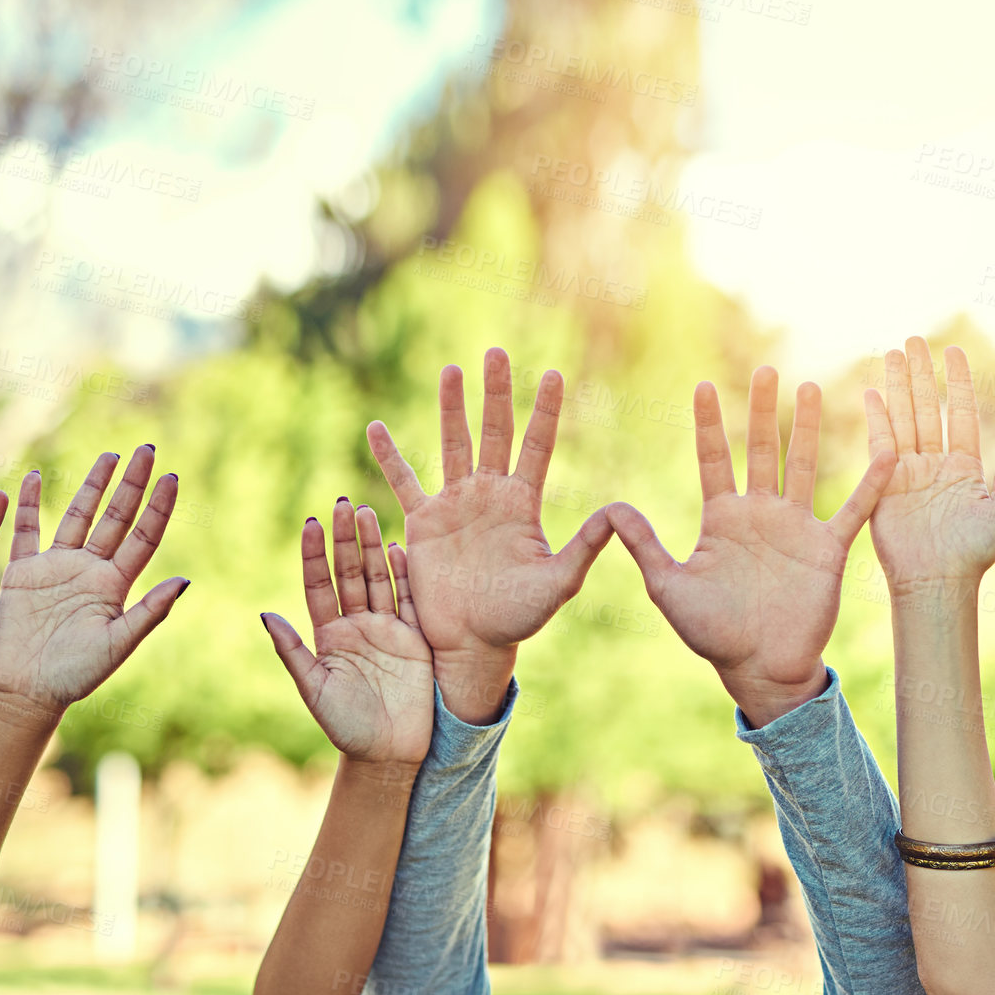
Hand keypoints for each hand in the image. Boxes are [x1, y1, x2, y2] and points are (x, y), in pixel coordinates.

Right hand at [0, 447, 188, 717]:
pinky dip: (28, 504)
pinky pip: (26, 531)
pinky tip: (34, 478)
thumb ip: (149, 613)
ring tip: (110, 455)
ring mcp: (57, 567)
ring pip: (78, 515)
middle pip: (116, 517)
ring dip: (93, 486)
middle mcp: (90, 569)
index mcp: (115, 584)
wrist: (29, 692)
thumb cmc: (77, 675)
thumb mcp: (118, 644)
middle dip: (131, 483)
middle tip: (147, 448)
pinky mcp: (25, 573)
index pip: (143, 536)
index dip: (157, 507)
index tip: (172, 477)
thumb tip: (185, 580)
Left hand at [261, 499, 432, 765]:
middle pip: (350, 573)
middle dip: (345, 539)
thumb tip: (264, 614)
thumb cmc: (346, 727)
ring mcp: (387, 629)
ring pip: (378, 578)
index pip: (319, 585)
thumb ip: (292, 651)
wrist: (389, 754)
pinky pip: (409, 600)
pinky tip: (399, 547)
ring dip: (373, 546)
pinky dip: (404, 574)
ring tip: (367, 512)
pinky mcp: (415, 638)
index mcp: (328, 636)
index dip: (314, 555)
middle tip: (342, 504)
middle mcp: (357, 626)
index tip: (310, 524)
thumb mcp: (314, 690)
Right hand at [367, 349, 611, 723]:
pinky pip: (404, 482)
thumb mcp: (558, 583)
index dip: (545, 411)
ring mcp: (455, 505)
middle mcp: (489, 495)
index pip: (536, 446)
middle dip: (496, 393)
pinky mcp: (423, 523)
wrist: (472, 643)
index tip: (554, 374)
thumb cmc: (519, 618)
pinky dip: (389, 456)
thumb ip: (585, 547)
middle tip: (497, 352)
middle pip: (493, 432)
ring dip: (451, 408)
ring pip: (452, 445)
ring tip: (452, 370)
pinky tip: (376, 427)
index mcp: (522, 504)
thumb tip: (619, 512)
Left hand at [607, 368, 895, 726]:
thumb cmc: (712, 634)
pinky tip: (886, 451)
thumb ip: (644, 546)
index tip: (702, 386)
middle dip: (761, 411)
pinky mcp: (827, 547)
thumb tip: (609, 508)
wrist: (761, 668)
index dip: (709, 425)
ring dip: (806, 428)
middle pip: (760, 451)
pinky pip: (853, 508)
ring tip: (808, 387)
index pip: (713, 460)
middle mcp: (760, 515)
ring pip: (802, 465)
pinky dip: (870, 482)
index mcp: (722, 520)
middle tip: (764, 369)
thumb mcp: (669, 587)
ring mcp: (795, 528)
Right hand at [865, 339, 994, 590]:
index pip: (957, 413)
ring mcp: (906, 472)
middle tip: (914, 340)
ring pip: (902, 418)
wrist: (939, 581)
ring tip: (893, 353)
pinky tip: (872, 393)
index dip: (955, 382)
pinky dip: (876, 418)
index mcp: (963, 467)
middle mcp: (933, 464)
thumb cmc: (975, 552)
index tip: (952, 351)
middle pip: (925, 408)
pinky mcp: (884, 484)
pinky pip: (879, 444)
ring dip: (897, 386)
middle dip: (919, 374)